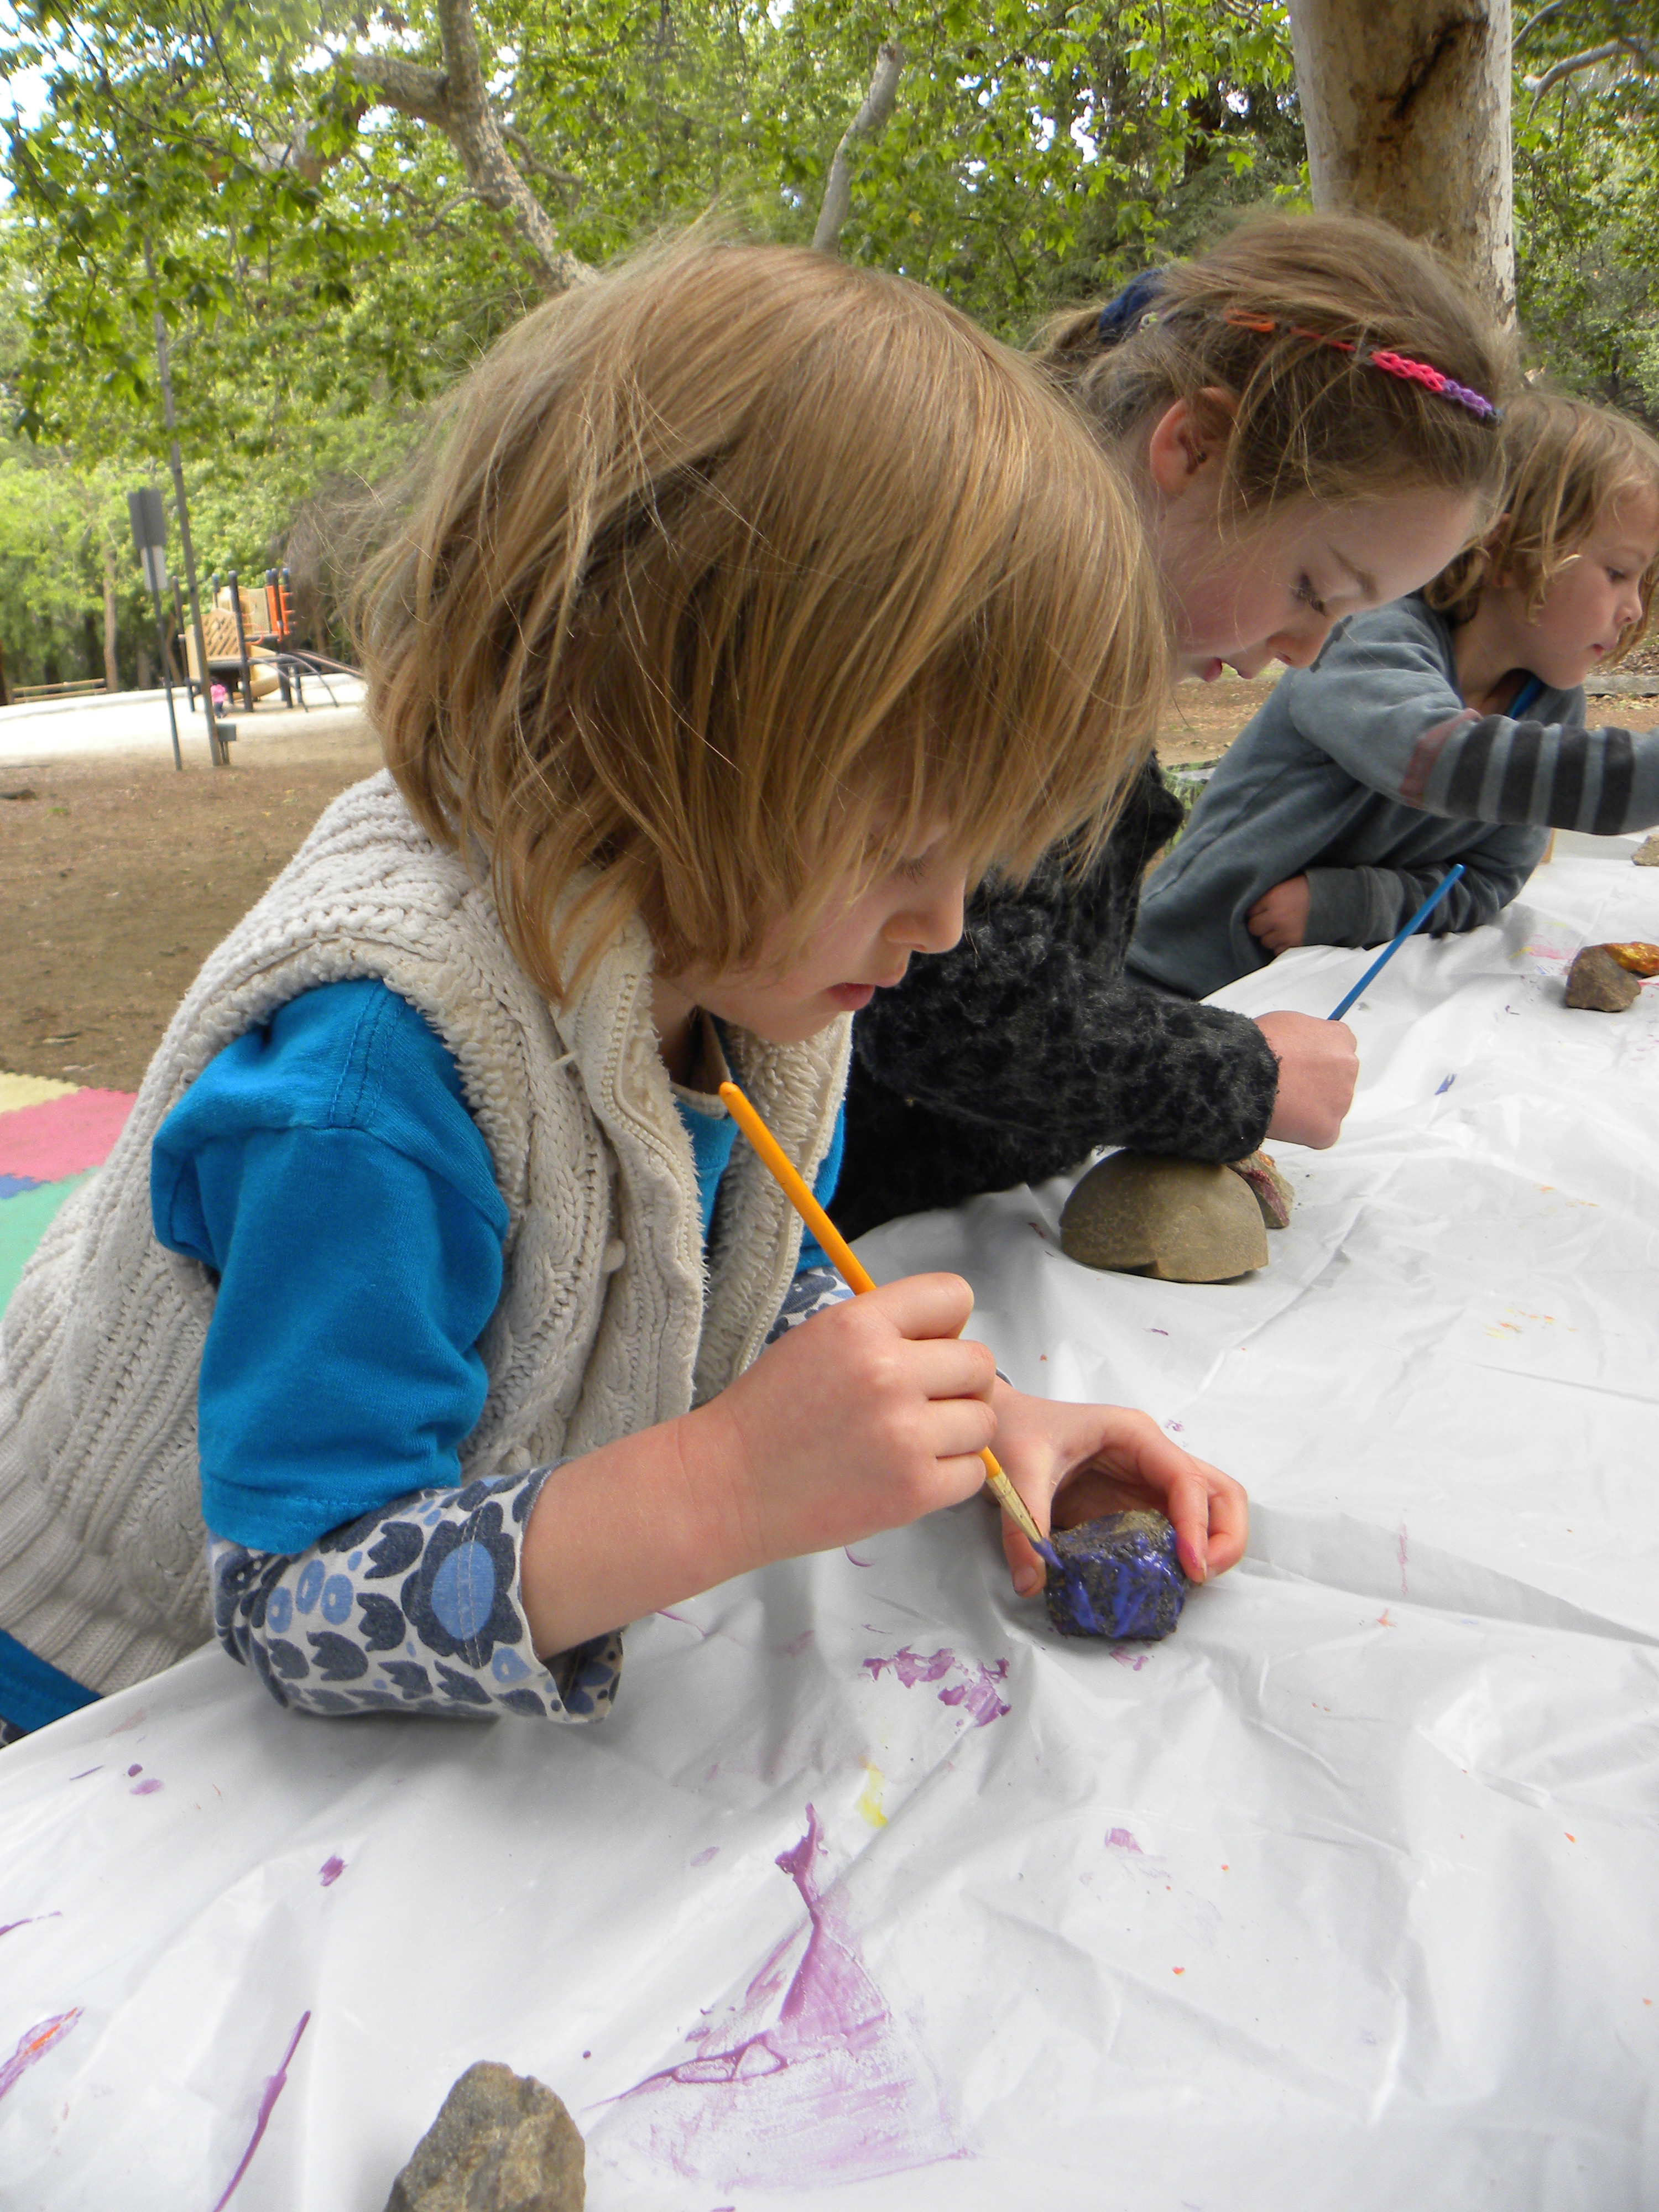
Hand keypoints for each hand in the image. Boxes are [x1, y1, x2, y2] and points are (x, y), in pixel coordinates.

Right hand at [521, 1275, 996, 1656]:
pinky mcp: (914, 1490)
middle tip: (923, 1403)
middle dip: (959, 1382)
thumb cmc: (770, 1413)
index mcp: (860, 1326)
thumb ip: (884, 1329)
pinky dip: (950, 1475)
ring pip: (984, 1420)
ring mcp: (905, 1435)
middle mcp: (889, 1373)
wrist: (728, 1487)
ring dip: (958, 1432)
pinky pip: (975, 1473)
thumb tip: (949, 1337)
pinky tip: (910, 1473)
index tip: (928, 1348)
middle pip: (979, 1362)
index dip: (947, 1324)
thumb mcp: (819, 1340)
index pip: (954, 1296)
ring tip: (912, 1441)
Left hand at [988, 1388, 1247, 1599]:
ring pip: (1208, 1512)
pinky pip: (1177, 1532)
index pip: (1186, 1478)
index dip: (1196, 1524)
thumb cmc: (1015, 1432)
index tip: (1191, 1566)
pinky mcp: (1137, 1506)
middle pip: (1219, 1492)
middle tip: (1201, 1576)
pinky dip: (1182, 1557)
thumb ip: (1024, 1528)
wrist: (999, 1424)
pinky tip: (1161, 1579)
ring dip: (1210, 1548)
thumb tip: (1032, 1582)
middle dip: (1224, 1536)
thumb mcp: (1017, 1476)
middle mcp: (1153, 1457)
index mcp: (1134, 1436)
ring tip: (1187, 1582)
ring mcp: (1149, 1482)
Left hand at [1247, 875, 1310, 952]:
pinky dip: (1282, 946)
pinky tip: (1289, 937)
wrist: (1339, 900)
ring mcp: (1286, 933)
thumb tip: (1257, 904)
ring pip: (1265, 942)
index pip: (1250, 911)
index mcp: (1273, 897)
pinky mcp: (1296, 945)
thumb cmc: (1314, 888)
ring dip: (1271, 937)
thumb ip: (1271, 894)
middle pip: (1254, 928)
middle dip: (1260, 925)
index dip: (1256, 912)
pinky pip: (1279, 951)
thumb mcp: (1289, 883)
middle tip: (1270, 922)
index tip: (1261, 911)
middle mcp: (1276, 916)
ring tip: (1282, 929)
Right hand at [1256, 1009, 1357, 1148]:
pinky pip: (1321, 1133)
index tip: (1303, 1064)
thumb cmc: (1259, 1043)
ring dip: (1312, 1107)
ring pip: (1330, 1107)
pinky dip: (1305, 1131)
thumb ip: (1306, 1036)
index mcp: (1339, 1038)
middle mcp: (1348, 1067)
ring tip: (1282, 1104)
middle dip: (1318, 1083)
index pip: (1341, 1047)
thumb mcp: (1288, 1021)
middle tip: (1290, 1086)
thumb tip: (1302, 1050)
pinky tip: (1285, 1122)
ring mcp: (1341, 1100)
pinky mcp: (1328, 1130)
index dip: (1319, 1058)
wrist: (1245, 1073)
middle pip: (1338, 1078)